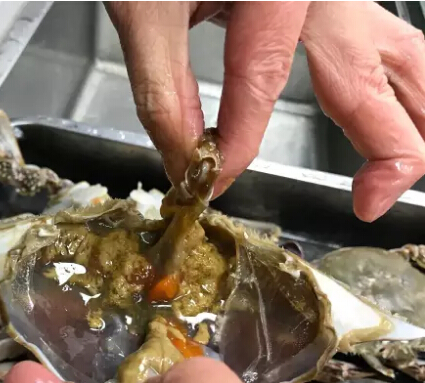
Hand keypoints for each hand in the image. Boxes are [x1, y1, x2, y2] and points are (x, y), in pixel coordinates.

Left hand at [105, 1, 424, 221]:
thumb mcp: (145, 12)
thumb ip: (162, 92)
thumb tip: (184, 162)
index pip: (261, 87)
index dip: (235, 145)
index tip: (207, 181)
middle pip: (376, 79)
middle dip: (385, 152)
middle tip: (365, 203)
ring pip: (407, 57)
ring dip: (415, 118)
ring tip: (398, 170)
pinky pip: (386, 44)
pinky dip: (397, 86)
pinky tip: (392, 113)